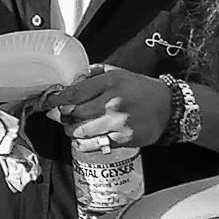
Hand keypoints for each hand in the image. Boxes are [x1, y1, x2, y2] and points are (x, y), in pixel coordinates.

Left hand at [44, 67, 172, 153]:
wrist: (168, 107)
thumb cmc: (141, 89)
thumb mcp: (118, 73)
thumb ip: (94, 74)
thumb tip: (71, 80)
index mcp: (110, 83)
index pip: (75, 93)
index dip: (57, 99)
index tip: (49, 102)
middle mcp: (113, 102)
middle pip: (74, 113)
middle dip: (64, 116)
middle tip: (62, 115)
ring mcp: (117, 123)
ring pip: (81, 131)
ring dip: (72, 130)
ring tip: (73, 126)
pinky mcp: (122, 140)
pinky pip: (94, 145)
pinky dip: (84, 143)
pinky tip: (84, 139)